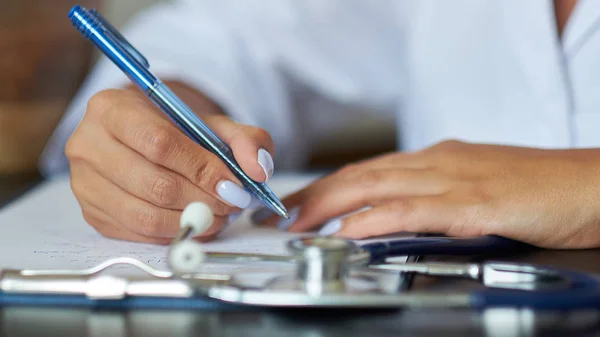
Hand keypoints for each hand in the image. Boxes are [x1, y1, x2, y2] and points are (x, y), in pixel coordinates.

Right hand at [66, 84, 274, 243]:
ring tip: (219, 215)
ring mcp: (85, 183)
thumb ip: (244, 139)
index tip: (234, 184)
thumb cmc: (175, 129)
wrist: (141, 138)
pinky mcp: (93, 213)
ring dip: (192, 221)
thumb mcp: (212, 124)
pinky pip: (139, 234)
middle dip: (203, 200)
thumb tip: (259, 169)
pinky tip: (196, 221)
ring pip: (145, 216)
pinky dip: (175, 232)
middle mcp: (88, 144)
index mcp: (111, 109)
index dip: (202, 169)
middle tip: (232, 204)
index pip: (159, 143)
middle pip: (154, 184)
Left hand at [254, 140, 599, 248]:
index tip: (302, 201)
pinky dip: (374, 219)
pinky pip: (411, 212)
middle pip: (361, 175)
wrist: (591, 185)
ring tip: (299, 223)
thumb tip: (399, 213)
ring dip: (331, 205)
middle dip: (317, 194)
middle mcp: (438, 164)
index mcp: (438, 159)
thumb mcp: (475, 186)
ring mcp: (454, 182)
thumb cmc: (538, 189)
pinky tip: (349, 229)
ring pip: (376, 188)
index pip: (369, 169)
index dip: (330, 185)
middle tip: (284, 214)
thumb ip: (436, 196)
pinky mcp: (473, 207)